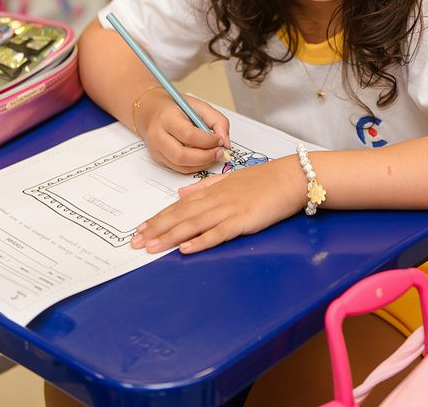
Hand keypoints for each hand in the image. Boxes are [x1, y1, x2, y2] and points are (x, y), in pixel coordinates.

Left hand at [131, 155, 305, 252]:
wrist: (292, 177)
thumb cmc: (265, 180)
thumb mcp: (232, 179)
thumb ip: (205, 187)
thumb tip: (181, 193)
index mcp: (214, 190)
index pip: (180, 205)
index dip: (159, 217)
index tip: (141, 228)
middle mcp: (217, 199)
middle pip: (181, 215)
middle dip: (157, 229)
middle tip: (135, 242)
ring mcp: (229, 209)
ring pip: (194, 224)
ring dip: (171, 237)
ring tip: (152, 247)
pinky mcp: (243, 221)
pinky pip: (218, 233)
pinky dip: (201, 241)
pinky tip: (186, 249)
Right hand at [135, 91, 229, 173]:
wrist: (151, 110)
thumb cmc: (175, 107)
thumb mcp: (199, 106)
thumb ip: (217, 121)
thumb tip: (225, 142)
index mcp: (167, 118)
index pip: (189, 135)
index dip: (208, 140)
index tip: (220, 140)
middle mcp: (158, 136)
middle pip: (181, 156)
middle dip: (205, 157)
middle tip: (219, 152)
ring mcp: (156, 149)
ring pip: (180, 166)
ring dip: (202, 164)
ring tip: (213, 154)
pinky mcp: (158, 159)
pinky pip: (179, 169)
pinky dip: (195, 166)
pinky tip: (203, 158)